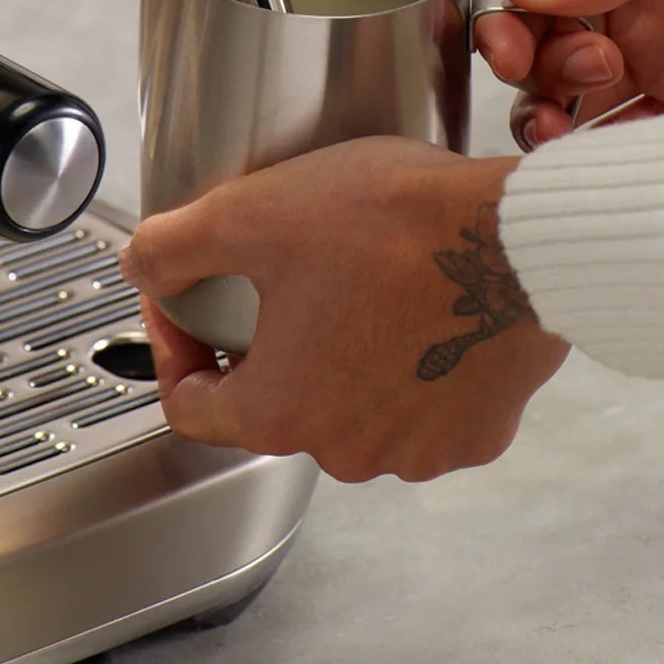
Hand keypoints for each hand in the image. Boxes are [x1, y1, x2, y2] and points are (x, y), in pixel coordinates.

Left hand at [118, 138, 567, 482]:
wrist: (522, 237)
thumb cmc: (398, 228)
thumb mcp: (254, 213)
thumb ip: (173, 245)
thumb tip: (141, 263)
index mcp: (282, 411)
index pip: (188, 406)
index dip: (171, 343)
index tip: (182, 300)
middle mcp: (347, 449)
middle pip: (272, 401)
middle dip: (262, 337)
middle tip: (278, 268)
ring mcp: (417, 448)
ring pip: (347, 402)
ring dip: (337, 350)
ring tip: (351, 277)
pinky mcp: (476, 431)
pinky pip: (417, 402)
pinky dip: (404, 362)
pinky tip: (411, 303)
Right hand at [473, 0, 663, 145]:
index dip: (509, 15)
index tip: (509, 45)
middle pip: (546, 46)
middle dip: (534, 69)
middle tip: (580, 70)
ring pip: (581, 100)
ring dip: (557, 118)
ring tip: (570, 126)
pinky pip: (642, 140)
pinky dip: (611, 155)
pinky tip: (608, 157)